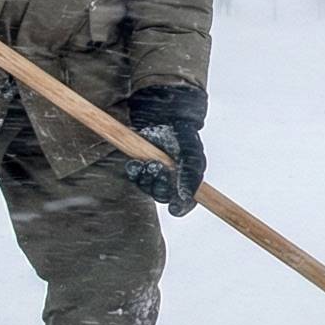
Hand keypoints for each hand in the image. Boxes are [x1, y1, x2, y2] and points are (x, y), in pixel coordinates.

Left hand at [124, 84, 206, 215]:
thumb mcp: (191, 154)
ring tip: (146, 164)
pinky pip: (136, 178)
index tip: (174, 209)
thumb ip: (190, 175)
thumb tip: (187, 196)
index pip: (187, 200)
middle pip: (163, 195)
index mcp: (188, 178)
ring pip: (148, 188)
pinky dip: (134, 173)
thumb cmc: (182, 134)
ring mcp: (155, 172)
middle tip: (155, 169)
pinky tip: (134, 164)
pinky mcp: (141, 165)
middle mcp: (171, 178)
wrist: (165, 114)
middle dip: (158, 187)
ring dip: (145, 180)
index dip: (181, 206)